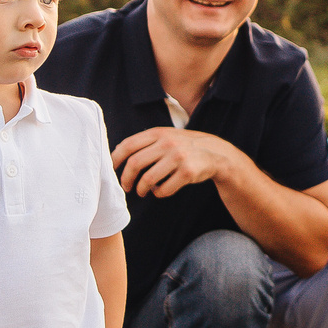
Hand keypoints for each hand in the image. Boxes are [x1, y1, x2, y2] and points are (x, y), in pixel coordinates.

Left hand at [112, 128, 246, 198]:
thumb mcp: (166, 136)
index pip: (128, 145)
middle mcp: (167, 143)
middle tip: (126, 187)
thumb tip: (117, 153)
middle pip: (135, 163)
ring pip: (147, 179)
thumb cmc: (184, 147)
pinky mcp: (187, 172)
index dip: (115, 159)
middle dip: (126, 179)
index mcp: (158, 133)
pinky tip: (160, 191)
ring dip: (141, 189)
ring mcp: (178, 158)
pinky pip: (164, 189)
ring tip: (142, 191)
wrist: (215, 153)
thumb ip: (145, 142)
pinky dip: (158, 193)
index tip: (112, 169)